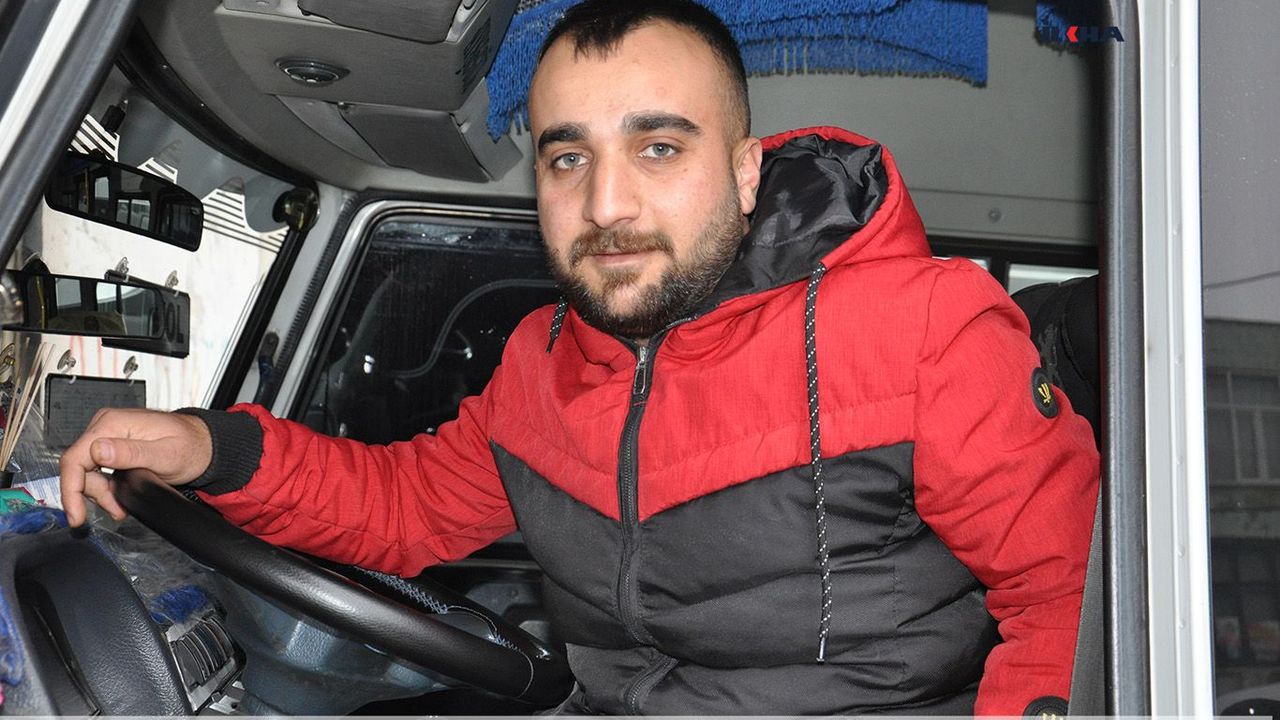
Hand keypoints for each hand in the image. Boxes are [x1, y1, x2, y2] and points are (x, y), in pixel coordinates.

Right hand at [59, 408, 212, 526]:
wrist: (204, 445)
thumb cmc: (191, 446)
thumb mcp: (164, 454)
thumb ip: (131, 453)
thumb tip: (99, 450)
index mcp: (113, 423)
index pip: (75, 458)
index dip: (70, 490)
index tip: (76, 515)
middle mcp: (106, 426)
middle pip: (79, 468)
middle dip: (94, 494)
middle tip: (116, 509)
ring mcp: (109, 435)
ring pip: (87, 472)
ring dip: (101, 494)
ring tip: (121, 506)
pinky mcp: (113, 446)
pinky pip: (97, 470)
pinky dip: (106, 488)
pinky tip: (119, 497)